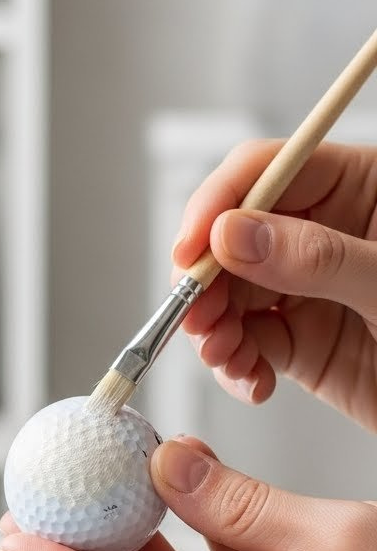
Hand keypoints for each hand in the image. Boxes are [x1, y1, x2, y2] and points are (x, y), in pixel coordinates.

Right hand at [175, 139, 376, 429]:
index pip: (267, 171)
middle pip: (236, 237)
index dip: (218, 204)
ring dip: (216, 328)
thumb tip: (235, 235)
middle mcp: (325, 233)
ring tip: (225, 356)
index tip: (192, 249)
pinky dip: (237, 365)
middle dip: (208, 280)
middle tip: (195, 316)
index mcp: (358, 187)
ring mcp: (310, 289)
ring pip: (234, 295)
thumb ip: (317, 258)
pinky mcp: (304, 342)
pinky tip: (250, 379)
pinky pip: (250, 344)